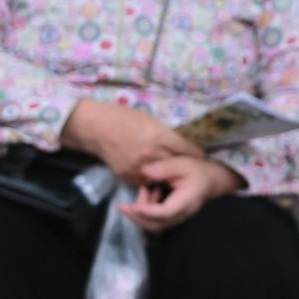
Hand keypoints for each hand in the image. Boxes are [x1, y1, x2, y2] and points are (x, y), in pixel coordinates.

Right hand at [61, 98, 201, 184]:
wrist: (96, 128)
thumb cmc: (123, 118)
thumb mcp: (148, 119)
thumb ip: (163, 133)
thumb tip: (176, 141)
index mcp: (158, 136)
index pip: (184, 148)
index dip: (194, 152)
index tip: (202, 155)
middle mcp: (150, 153)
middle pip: (175, 164)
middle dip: (182, 164)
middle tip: (189, 165)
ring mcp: (138, 166)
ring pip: (161, 176)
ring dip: (166, 174)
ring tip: (173, 172)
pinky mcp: (127, 175)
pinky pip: (144, 181)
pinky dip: (149, 178)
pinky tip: (151, 173)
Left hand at [120, 155, 244, 232]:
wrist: (212, 179)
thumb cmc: (198, 170)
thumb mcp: (182, 163)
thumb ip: (163, 167)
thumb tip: (144, 172)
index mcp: (186, 201)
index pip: (165, 212)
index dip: (147, 211)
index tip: (132, 206)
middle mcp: (182, 213)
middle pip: (157, 225)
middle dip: (137, 217)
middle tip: (125, 204)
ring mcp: (178, 217)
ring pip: (154, 225)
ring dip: (141, 213)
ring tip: (144, 190)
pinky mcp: (172, 217)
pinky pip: (156, 221)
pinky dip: (146, 211)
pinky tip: (151, 193)